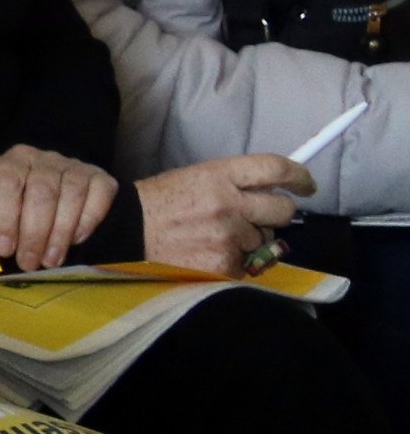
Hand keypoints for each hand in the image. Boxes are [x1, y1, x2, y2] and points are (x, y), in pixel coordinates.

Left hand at [0, 147, 118, 273]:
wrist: (64, 190)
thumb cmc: (20, 196)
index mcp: (15, 158)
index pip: (7, 180)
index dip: (4, 216)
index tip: (2, 247)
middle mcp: (46, 158)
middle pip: (41, 192)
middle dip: (33, 233)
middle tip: (27, 262)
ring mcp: (76, 167)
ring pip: (70, 198)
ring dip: (59, 234)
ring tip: (49, 261)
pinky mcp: (102, 179)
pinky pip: (98, 199)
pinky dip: (86, 223)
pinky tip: (74, 242)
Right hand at [138, 154, 313, 275]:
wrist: (127, 234)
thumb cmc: (161, 203)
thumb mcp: (195, 178)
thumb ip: (233, 183)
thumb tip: (271, 195)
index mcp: (218, 175)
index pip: (274, 169)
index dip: (299, 176)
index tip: (306, 184)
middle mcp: (229, 204)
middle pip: (282, 210)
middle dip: (276, 214)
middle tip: (258, 217)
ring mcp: (229, 237)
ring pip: (265, 240)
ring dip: (250, 240)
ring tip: (217, 236)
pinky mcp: (226, 264)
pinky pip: (249, 264)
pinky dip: (235, 260)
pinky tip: (210, 252)